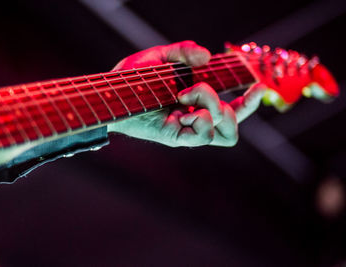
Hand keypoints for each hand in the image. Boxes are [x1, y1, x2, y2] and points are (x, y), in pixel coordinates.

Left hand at [108, 41, 265, 146]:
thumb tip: (208, 56)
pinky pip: (203, 136)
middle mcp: (195, 120)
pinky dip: (201, 118)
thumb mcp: (162, 56)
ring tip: (187, 97)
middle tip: (202, 90)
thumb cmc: (134, 75)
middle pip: (233, 127)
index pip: (231, 111)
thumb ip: (185, 52)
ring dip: (213, 107)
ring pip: (225, 133)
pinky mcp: (176, 137)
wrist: (110, 90)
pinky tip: (182, 108)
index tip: (259, 86)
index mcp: (197, 104)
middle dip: (235, 108)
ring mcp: (187, 130)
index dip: (249, 103)